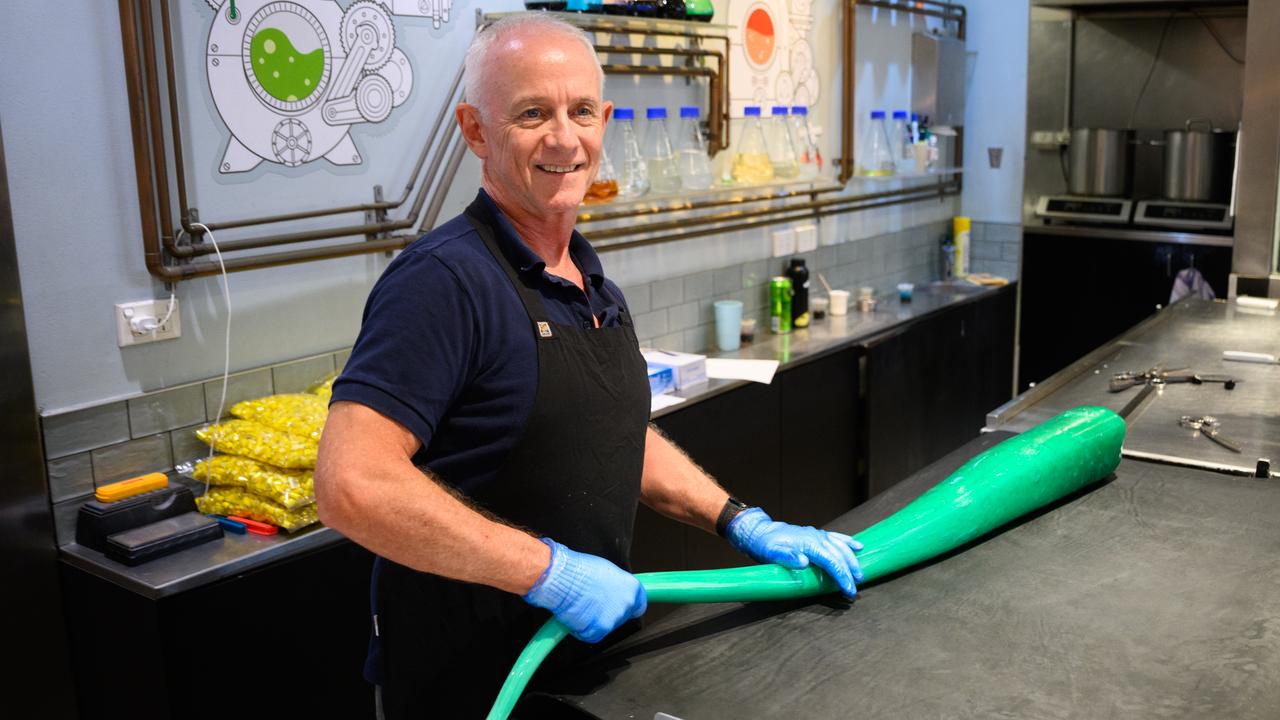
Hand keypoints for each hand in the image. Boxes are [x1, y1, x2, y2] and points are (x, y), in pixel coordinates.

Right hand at [522, 538, 647, 642]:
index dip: (628, 607)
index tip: (620, 606)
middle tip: (594, 603)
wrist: (562, 578)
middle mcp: (627, 604)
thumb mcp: (606, 571)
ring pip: (606, 626)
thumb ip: (616, 585)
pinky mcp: (599, 631)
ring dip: (595, 620)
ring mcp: (614, 619)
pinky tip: (576, 615)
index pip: (639, 605)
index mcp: (632, 588)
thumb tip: (615, 591)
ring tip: (582, 606)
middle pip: (622, 617)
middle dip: (608, 613)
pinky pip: (592, 635)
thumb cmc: (580, 570)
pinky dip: (583, 630)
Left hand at [727, 508, 864, 597]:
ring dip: (852, 559)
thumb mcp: (771, 553)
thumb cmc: (766, 545)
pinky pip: (836, 537)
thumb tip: (803, 561)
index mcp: (807, 544)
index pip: (830, 561)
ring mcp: (817, 534)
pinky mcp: (816, 534)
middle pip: (839, 555)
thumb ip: (786, 557)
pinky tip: (858, 547)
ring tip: (860, 574)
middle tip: (855, 587)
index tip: (848, 589)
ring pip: (840, 546)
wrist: (761, 532)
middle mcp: (816, 537)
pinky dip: (848, 542)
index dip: (841, 576)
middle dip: (850, 571)